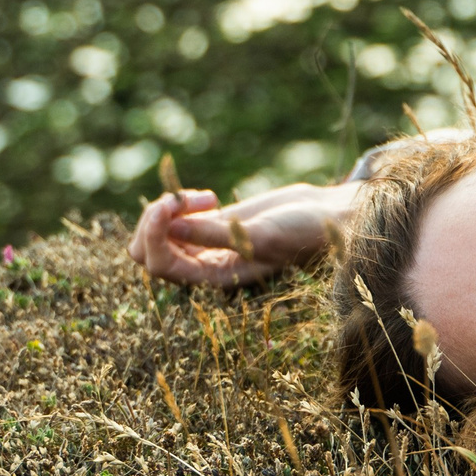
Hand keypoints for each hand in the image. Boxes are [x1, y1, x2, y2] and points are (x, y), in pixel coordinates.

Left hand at [127, 180, 357, 287]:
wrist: (328, 218)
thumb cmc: (303, 232)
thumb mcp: (261, 234)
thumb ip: (215, 233)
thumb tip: (168, 226)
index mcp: (214, 279)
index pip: (160, 265)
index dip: (154, 234)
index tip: (169, 203)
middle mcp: (204, 266)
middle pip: (147, 253)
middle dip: (152, 222)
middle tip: (176, 200)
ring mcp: (205, 245)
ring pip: (157, 234)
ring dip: (166, 209)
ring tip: (203, 197)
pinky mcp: (212, 224)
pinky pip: (174, 217)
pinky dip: (180, 202)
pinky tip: (210, 196)